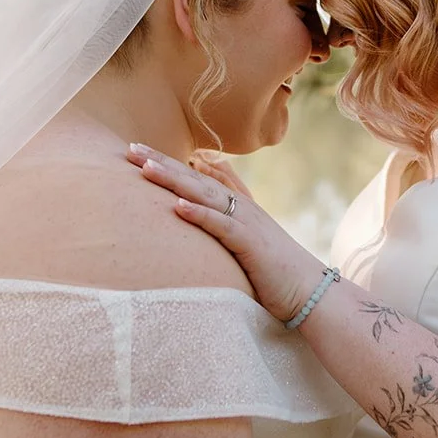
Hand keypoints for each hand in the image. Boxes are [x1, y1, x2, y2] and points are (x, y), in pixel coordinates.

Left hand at [127, 144, 321, 323]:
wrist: (307, 288)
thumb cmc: (272, 266)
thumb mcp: (247, 234)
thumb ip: (227, 212)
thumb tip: (202, 196)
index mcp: (235, 203)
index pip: (195, 176)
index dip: (166, 161)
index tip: (136, 149)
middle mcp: (238, 206)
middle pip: (194, 178)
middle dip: (162, 162)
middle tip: (130, 149)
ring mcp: (245, 222)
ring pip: (203, 195)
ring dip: (174, 180)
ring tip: (146, 168)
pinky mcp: (250, 243)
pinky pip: (221, 226)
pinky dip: (200, 215)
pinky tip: (178, 206)